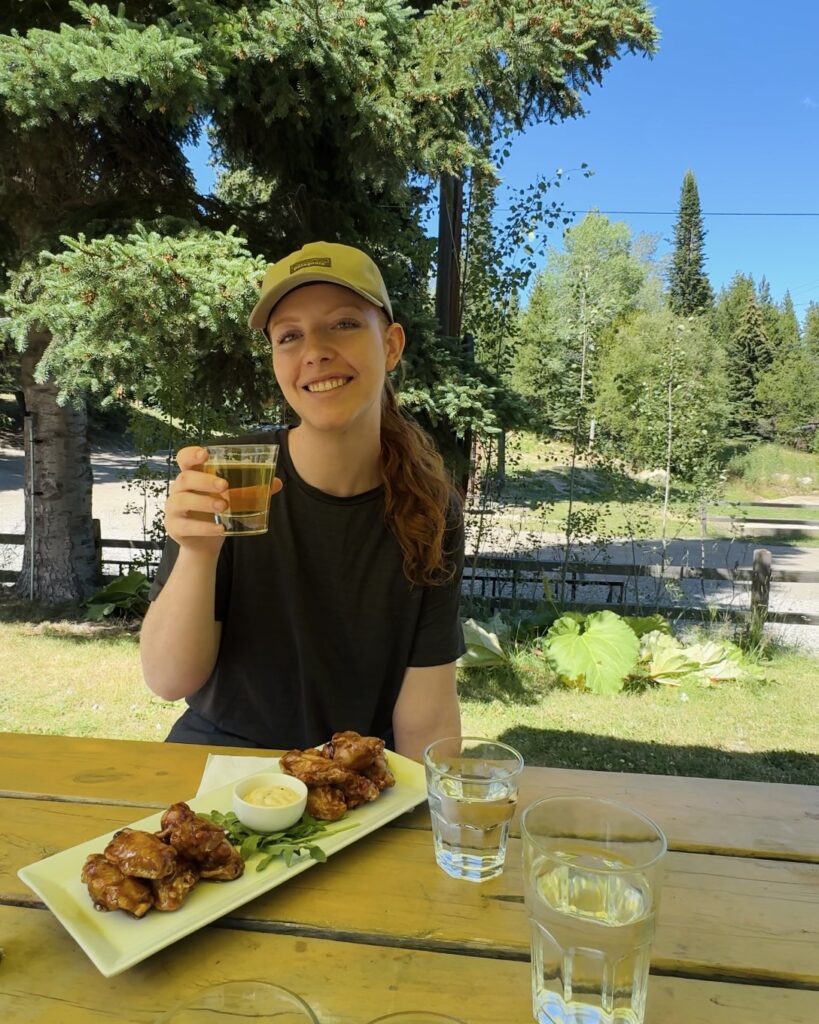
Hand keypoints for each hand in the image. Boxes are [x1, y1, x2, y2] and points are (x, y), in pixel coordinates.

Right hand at [164, 447, 281, 554]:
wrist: (204, 544)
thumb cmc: (216, 512)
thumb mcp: (233, 499)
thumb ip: (252, 489)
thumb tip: (277, 482)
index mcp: (193, 476)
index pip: (184, 458)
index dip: (191, 454)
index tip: (205, 454)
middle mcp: (179, 490)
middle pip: (185, 478)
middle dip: (205, 480)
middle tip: (225, 486)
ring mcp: (173, 509)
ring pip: (182, 500)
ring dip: (204, 502)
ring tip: (224, 506)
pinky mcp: (174, 527)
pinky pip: (186, 526)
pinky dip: (204, 527)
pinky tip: (220, 529)